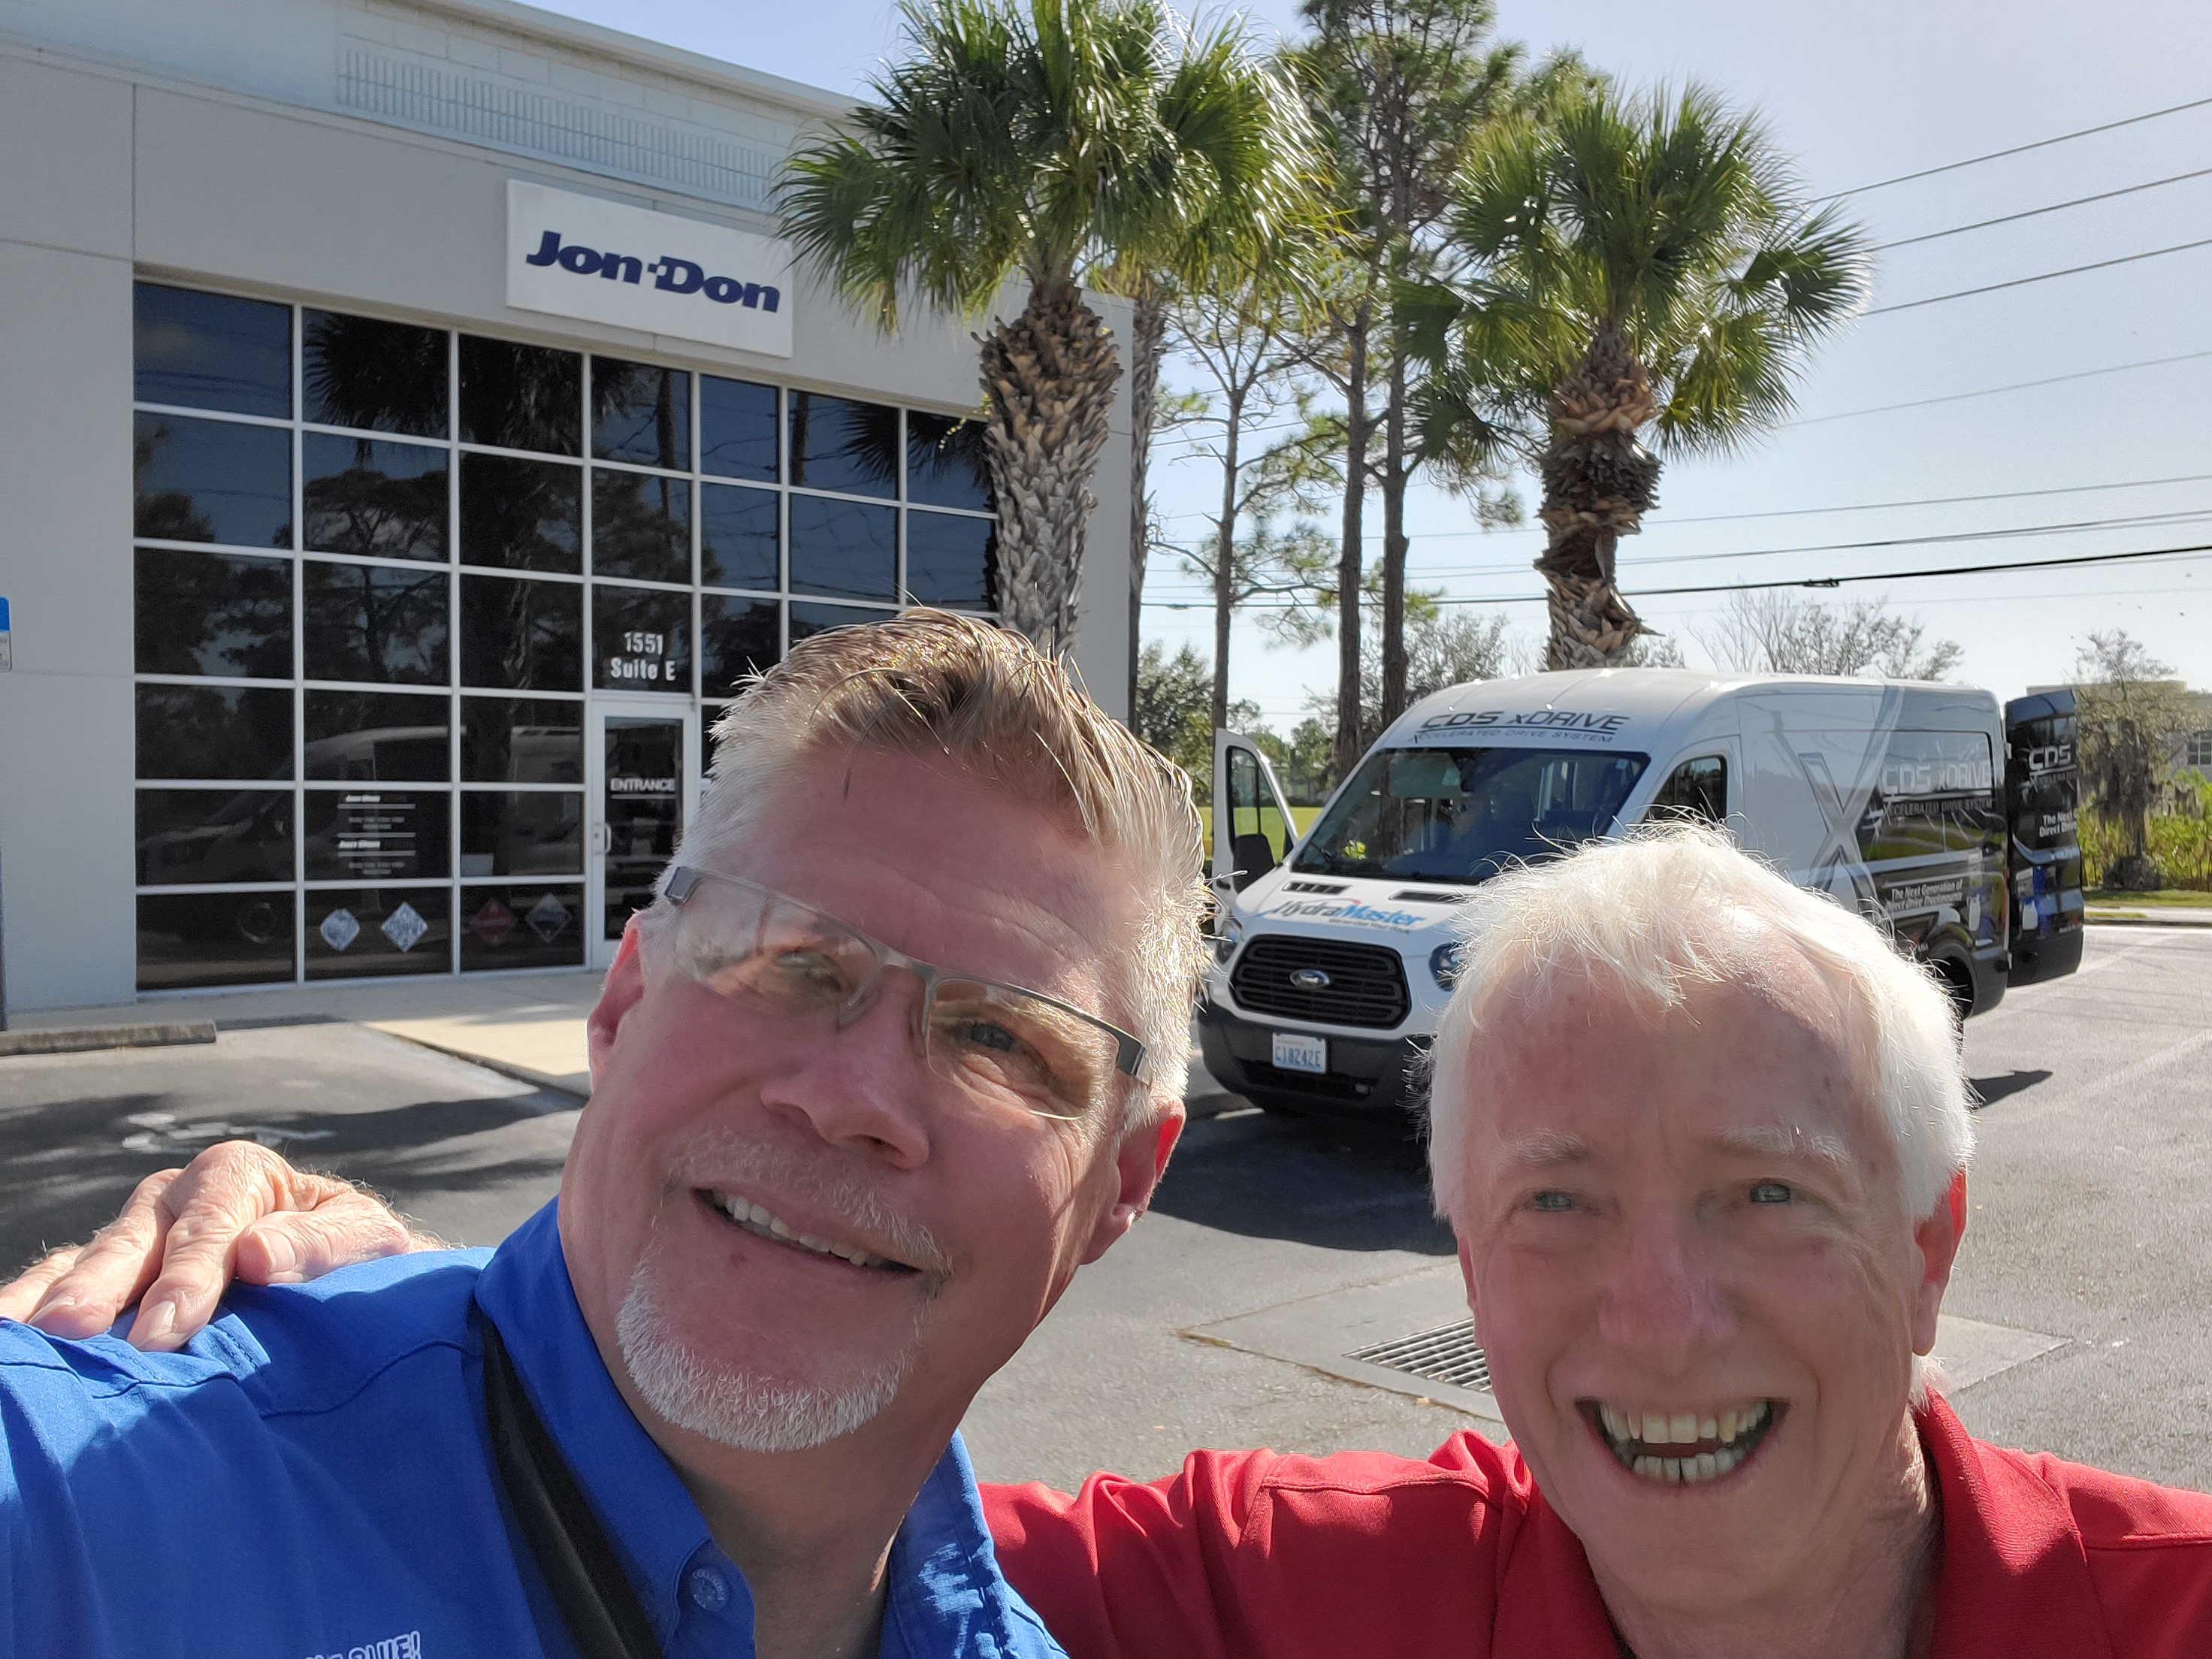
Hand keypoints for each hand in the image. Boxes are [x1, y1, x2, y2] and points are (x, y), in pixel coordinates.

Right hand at [0, 1141, 441, 1350]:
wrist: (351, 1270)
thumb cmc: (359, 1256)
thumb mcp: (364, 1241)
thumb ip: (320, 1245)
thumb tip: (258, 1256)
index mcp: (239, 1175)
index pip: (209, 1226)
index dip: (185, 1277)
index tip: (164, 1330)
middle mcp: (177, 1196)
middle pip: (134, 1240)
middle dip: (101, 1286)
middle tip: (70, 1332)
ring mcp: (137, 1233)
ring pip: (86, 1261)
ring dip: (51, 1298)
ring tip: (22, 1338)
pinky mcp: (111, 1271)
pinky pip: (61, 1282)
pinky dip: (33, 1304)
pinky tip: (13, 1338)